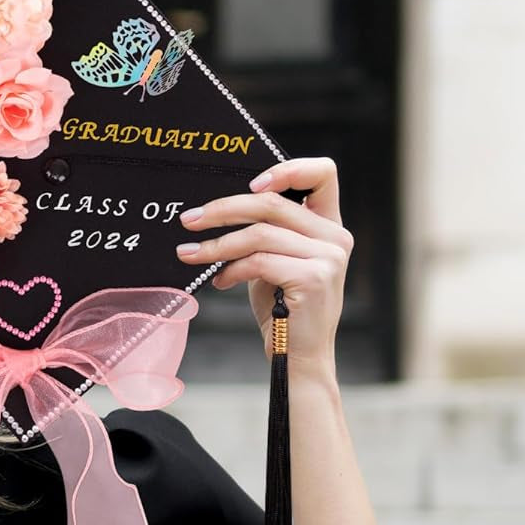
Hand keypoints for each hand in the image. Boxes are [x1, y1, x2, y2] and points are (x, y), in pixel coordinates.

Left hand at [175, 156, 351, 373]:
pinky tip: (219, 281)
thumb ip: (265, 233)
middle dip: (223, 209)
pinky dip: (231, 269)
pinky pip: (259, 261)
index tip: (250, 184)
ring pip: (259, 233)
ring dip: (216, 244)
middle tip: (189, 219)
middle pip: (273, 203)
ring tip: (190, 254)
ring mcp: (328, 257)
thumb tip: (215, 210)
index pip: (323, 173)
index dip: (286, 169)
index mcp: (328, 226)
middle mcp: (335, 236)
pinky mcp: (314, 277)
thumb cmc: (282, 308)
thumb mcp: (274, 262)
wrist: (297, 356)